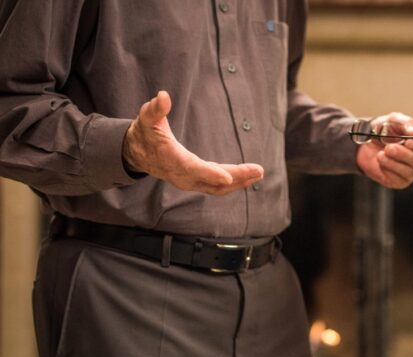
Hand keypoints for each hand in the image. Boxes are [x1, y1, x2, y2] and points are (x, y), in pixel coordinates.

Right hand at [123, 91, 263, 195]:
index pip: (193, 168)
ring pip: (217, 188)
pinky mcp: (194, 182)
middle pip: (212, 181)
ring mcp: (188, 181)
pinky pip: (216, 187)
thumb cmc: (144, 132)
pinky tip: (248, 178)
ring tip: (258, 174)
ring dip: (239, 182)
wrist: (136, 153)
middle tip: (258, 171)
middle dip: (236, 177)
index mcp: (171, 158)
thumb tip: (163, 96)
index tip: (228, 177)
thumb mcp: (146, 118)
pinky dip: (233, 184)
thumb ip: (156, 109)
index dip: (210, 173)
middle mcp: (181, 175)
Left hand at [355, 112, 412, 188]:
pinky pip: (398, 179)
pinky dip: (388, 170)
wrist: (365, 143)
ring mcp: (411, 172)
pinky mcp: (399, 181)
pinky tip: (380, 161)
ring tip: (381, 154)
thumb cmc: (383, 131)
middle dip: (405, 154)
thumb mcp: (392, 120)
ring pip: (411, 172)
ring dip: (394, 162)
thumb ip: (404, 122)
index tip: (409, 141)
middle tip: (389, 147)